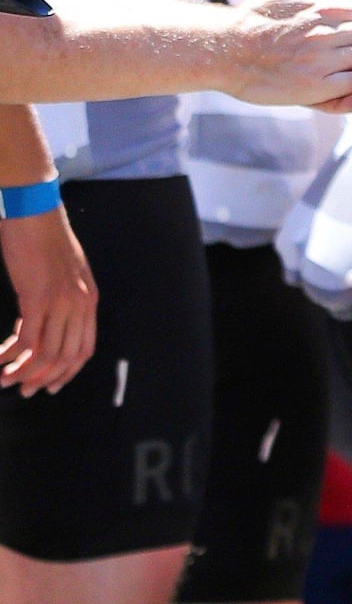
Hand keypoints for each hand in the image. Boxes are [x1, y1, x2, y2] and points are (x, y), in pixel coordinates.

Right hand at [0, 207, 95, 392]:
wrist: (35, 213)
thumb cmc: (44, 240)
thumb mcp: (64, 274)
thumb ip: (62, 299)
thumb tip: (47, 323)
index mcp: (90, 299)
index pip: (85, 349)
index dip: (67, 372)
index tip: (49, 386)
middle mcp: (81, 304)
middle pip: (66, 357)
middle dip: (43, 379)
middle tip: (22, 390)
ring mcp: (62, 302)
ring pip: (46, 353)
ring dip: (22, 371)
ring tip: (3, 379)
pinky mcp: (38, 298)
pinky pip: (27, 340)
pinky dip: (11, 355)